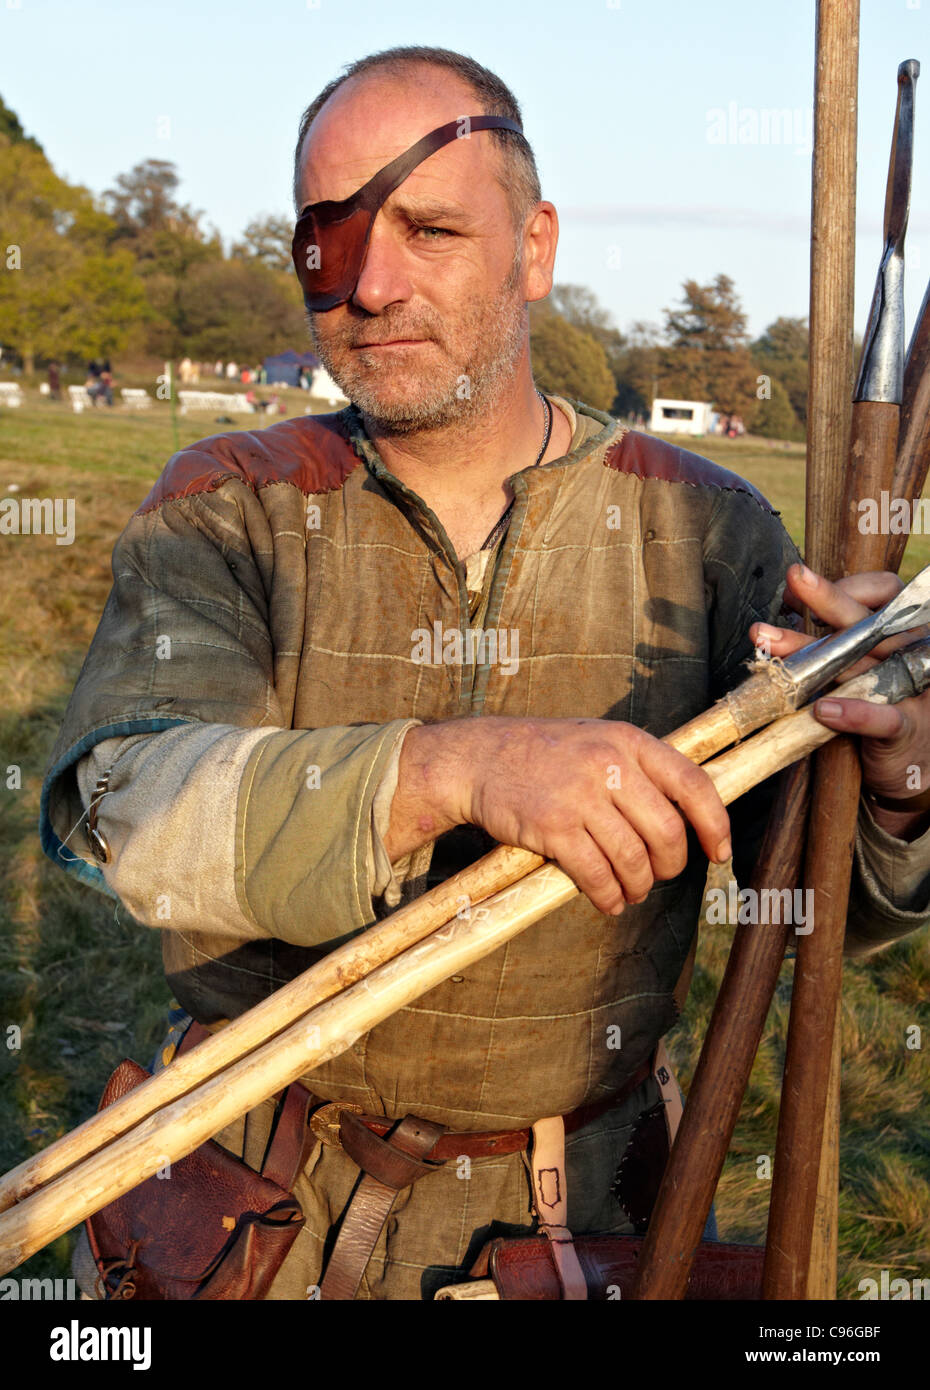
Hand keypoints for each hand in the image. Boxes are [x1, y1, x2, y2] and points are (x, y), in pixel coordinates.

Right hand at [385, 716, 731, 914]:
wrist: (478, 757)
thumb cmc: (543, 753)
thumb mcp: (597, 739)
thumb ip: (638, 767)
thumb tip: (688, 814)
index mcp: (628, 740)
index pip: (693, 785)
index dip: (715, 825)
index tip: (719, 852)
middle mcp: (609, 764)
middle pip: (667, 833)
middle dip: (670, 866)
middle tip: (658, 876)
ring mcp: (580, 796)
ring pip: (633, 860)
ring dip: (637, 887)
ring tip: (630, 892)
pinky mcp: (552, 827)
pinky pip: (596, 875)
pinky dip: (608, 896)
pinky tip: (607, 900)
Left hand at [749, 562, 929, 832]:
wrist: (910, 761)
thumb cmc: (877, 704)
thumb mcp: (856, 664)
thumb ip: (830, 637)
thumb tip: (790, 604)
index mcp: (898, 632)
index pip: (881, 590)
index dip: (841, 583)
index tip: (795, 589)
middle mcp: (908, 652)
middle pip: (866, 620)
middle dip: (826, 596)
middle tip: (793, 578)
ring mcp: (910, 689)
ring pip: (859, 665)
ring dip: (810, 654)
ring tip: (770, 642)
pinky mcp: (906, 728)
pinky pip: (882, 718)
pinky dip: (854, 713)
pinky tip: (823, 709)